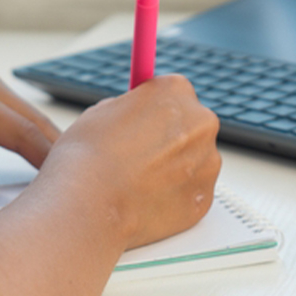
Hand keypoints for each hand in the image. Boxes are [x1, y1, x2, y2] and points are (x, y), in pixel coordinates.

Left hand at [0, 64, 60, 199]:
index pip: (19, 131)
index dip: (47, 159)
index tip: (70, 184)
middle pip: (31, 119)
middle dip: (56, 150)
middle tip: (84, 181)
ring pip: (29, 115)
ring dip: (47, 142)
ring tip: (73, 173)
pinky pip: (18, 112)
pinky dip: (33, 134)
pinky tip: (49, 157)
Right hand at [40, 74, 221, 249]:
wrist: (87, 205)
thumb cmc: (88, 156)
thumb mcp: (102, 111)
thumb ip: (131, 110)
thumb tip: (139, 118)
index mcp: (176, 90)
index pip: (175, 93)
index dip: (156, 110)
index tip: (147, 121)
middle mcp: (201, 122)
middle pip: (192, 126)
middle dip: (171, 139)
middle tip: (140, 155)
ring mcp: (207, 163)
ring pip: (195, 162)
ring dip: (175, 169)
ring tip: (137, 182)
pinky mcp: (205, 198)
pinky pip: (192, 193)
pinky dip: (175, 197)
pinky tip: (146, 200)